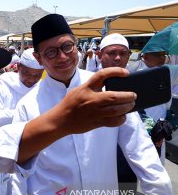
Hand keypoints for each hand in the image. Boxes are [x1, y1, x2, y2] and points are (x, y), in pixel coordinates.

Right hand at [18, 67, 136, 163]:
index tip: (125, 73)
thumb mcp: (78, 90)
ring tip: (131, 104)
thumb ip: (92, 87)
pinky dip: (121, 119)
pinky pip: (113, 121)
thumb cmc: (70, 103)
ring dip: (127, 107)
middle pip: (114, 96)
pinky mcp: (95, 123)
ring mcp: (93, 112)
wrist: (60, 120)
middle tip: (133, 95)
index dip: (116, 71)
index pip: (102, 75)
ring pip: (116, 110)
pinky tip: (122, 116)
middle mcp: (91, 99)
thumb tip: (110, 86)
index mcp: (86, 88)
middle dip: (128, 95)